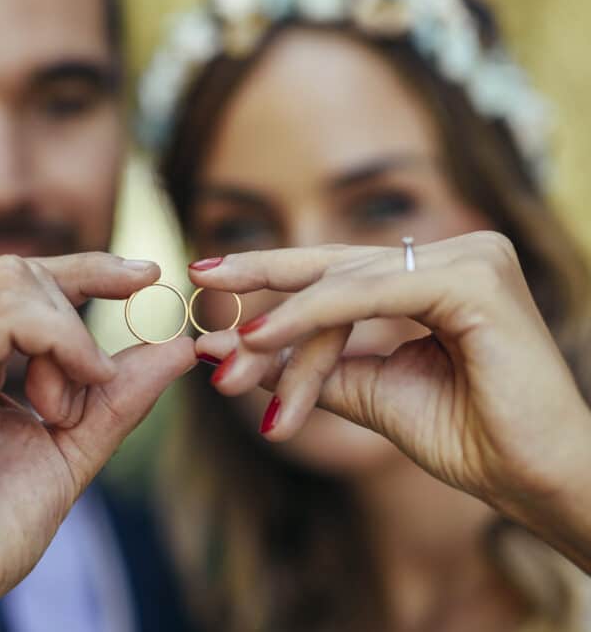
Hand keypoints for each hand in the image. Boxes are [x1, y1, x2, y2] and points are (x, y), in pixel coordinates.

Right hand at [0, 253, 195, 630]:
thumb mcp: (65, 453)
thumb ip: (114, 399)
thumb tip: (178, 347)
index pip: (19, 281)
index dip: (87, 270)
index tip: (147, 276)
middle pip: (19, 271)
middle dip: (82, 309)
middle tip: (94, 385)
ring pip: (14, 283)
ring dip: (68, 341)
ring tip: (61, 412)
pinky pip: (2, 316)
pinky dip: (56, 342)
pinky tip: (63, 399)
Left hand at [192, 232, 590, 571]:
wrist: (539, 483)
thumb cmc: (471, 439)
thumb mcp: (372, 394)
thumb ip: (314, 365)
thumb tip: (237, 347)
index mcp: (437, 274)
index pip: (339, 273)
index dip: (275, 281)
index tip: (214, 292)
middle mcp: (455, 254)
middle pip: (333, 266)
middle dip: (261, 278)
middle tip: (198, 279)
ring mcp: (468, 258)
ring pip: (341, 289)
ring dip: (280, 332)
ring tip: (228, 363)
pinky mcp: (473, 279)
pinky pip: (367, 296)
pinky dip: (309, 319)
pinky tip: (259, 338)